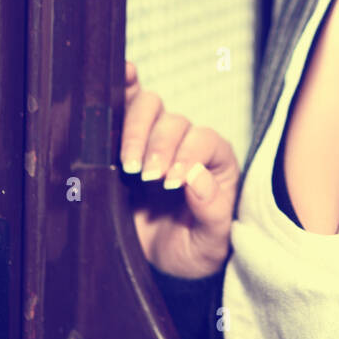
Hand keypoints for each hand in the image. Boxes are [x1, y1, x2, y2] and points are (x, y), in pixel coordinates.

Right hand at [122, 60, 238, 277]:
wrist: (158, 262)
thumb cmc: (192, 249)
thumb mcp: (210, 244)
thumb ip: (211, 212)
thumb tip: (196, 177)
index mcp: (216, 162)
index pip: (205, 140)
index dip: (187, 155)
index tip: (169, 182)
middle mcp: (189, 142)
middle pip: (176, 122)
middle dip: (159, 147)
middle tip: (145, 177)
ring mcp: (157, 136)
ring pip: (150, 107)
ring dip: (135, 130)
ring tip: (128, 165)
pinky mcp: (129, 136)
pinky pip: (129, 99)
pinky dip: (125, 84)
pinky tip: (121, 76)